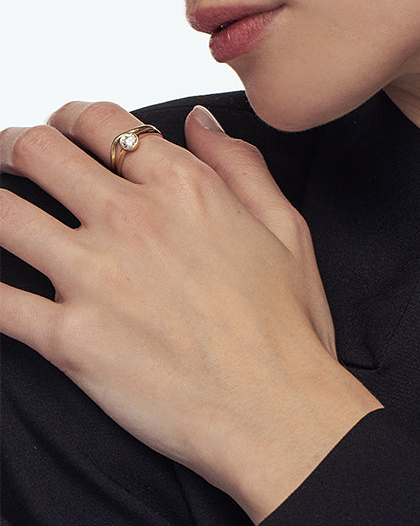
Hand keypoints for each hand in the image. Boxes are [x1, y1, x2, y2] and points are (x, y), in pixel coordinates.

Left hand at [0, 101, 379, 522]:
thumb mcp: (285, 227)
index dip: (72, 117)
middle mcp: (134, 220)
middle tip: (9, 159)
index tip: (65, 130)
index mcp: (186, 188)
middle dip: (11, 147)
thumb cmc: (286, 326)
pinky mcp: (68, 338)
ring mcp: (95, 277)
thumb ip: (240, 164)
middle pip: (38, 151)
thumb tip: (198, 121)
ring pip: (1, 215)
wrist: (276, 409)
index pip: (102, 122)